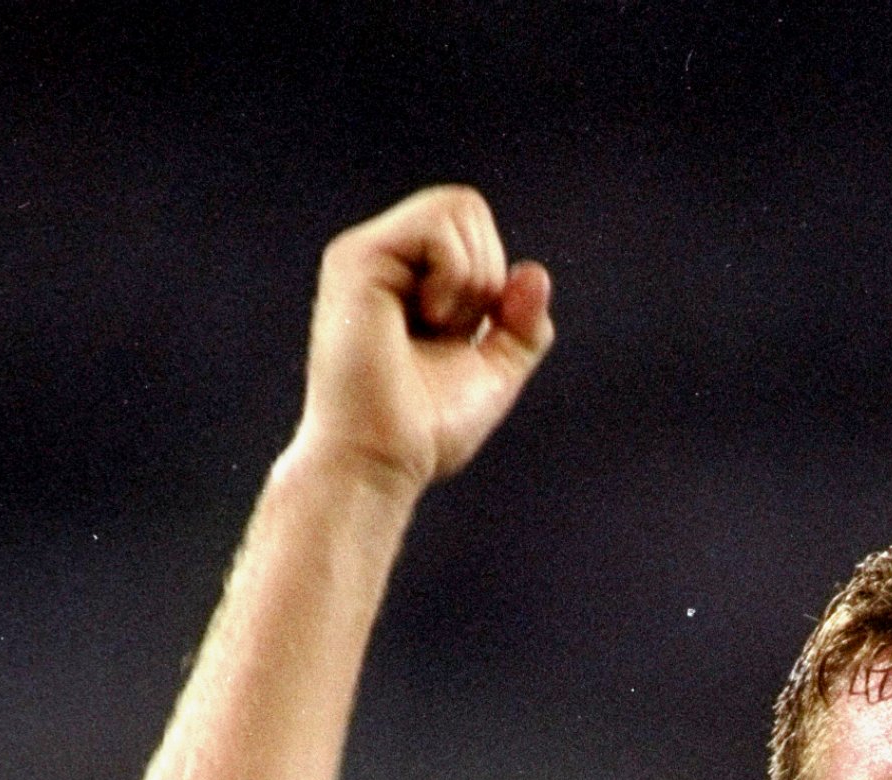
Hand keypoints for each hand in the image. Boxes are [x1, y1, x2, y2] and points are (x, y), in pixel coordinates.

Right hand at [296, 185, 552, 494]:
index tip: (468, 333)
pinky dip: (455, 276)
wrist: (381, 461)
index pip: (472, 229)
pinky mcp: (357, 258)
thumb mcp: (494, 373)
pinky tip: (426, 318)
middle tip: (451, 330)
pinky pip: (438, 228)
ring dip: (471, 278)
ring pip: (457, 209)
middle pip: (467, 207)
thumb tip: (534, 273)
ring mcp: (368, 253)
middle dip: (486, 275)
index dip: (494, 278)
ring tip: (435, 326)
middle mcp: (385, 258)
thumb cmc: (426, 429)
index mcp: (410, 278)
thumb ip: (522, 326)